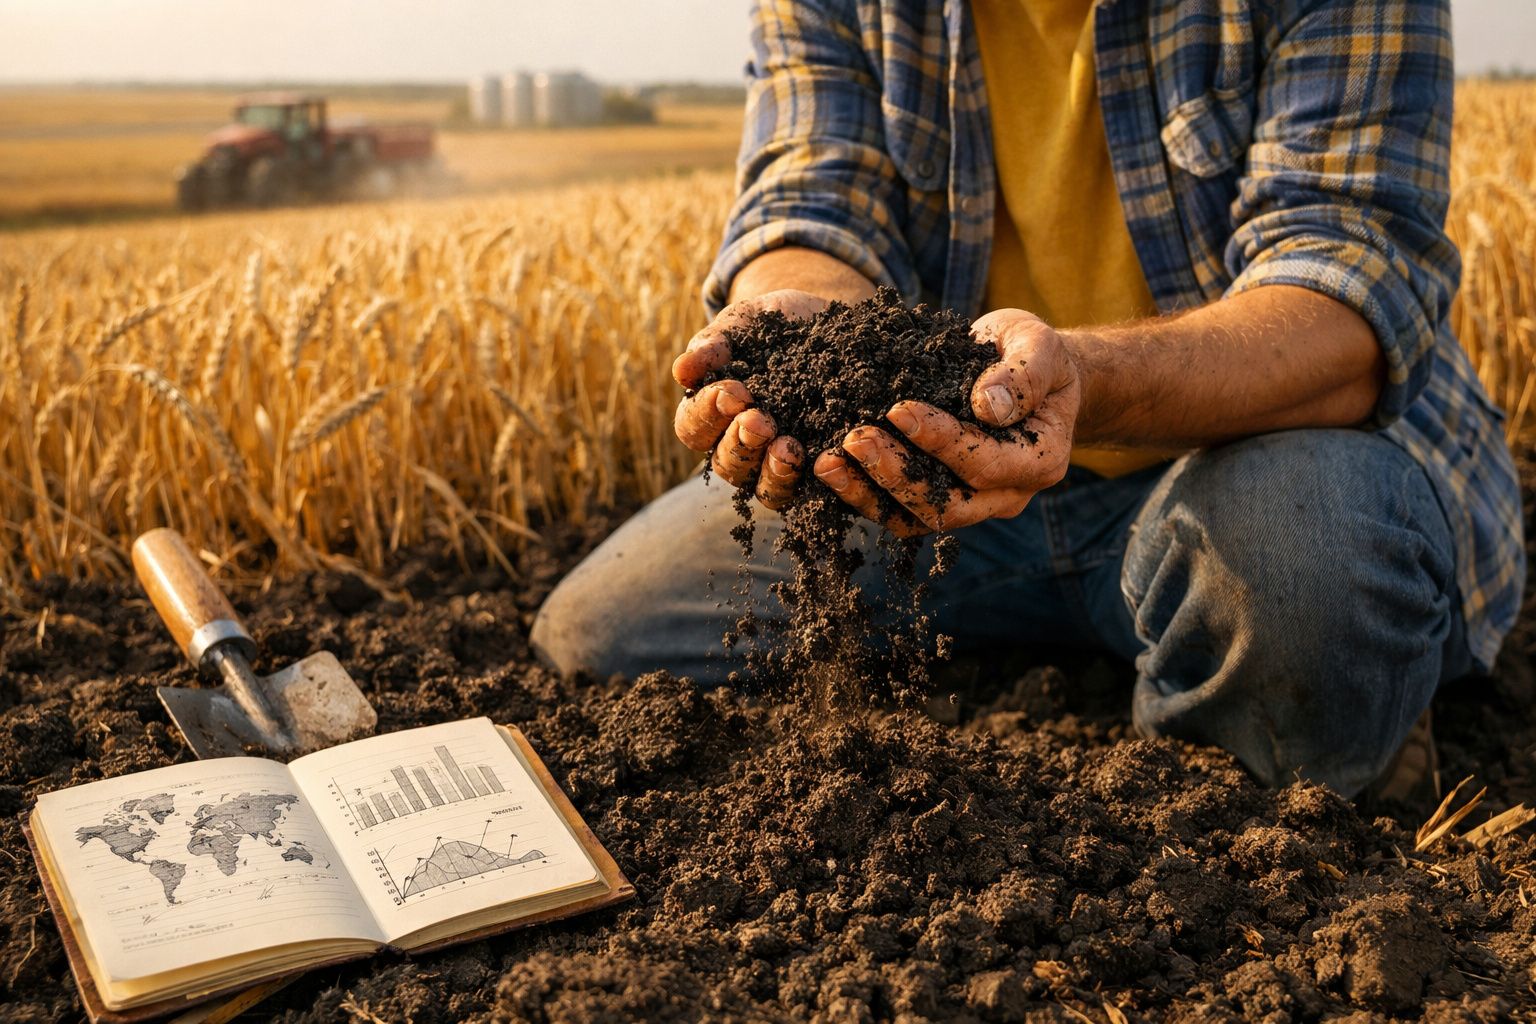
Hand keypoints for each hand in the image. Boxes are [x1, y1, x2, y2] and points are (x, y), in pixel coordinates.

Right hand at [672, 289, 828, 508]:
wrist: (828, 324)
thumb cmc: (774, 324)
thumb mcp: (745, 324)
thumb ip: (714, 345)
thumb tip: (681, 371)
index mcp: (711, 415)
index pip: (693, 427)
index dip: (708, 415)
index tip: (732, 391)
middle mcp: (740, 448)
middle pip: (727, 465)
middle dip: (741, 444)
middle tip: (759, 421)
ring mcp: (779, 464)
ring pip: (766, 490)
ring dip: (774, 473)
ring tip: (789, 448)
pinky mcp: (819, 468)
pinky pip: (812, 490)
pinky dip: (817, 481)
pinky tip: (827, 459)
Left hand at [813, 308, 1079, 534]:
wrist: (1022, 371)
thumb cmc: (1031, 353)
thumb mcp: (1038, 346)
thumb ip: (1023, 374)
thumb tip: (988, 406)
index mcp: (1040, 460)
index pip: (985, 462)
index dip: (941, 441)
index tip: (898, 410)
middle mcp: (1007, 496)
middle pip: (948, 506)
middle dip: (896, 474)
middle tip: (854, 439)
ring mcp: (972, 505)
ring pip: (916, 519)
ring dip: (869, 493)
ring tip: (827, 463)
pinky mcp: (939, 499)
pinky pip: (898, 511)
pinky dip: (862, 494)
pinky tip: (828, 468)